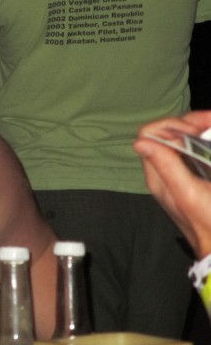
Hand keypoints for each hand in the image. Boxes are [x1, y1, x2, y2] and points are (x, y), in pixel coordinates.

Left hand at [134, 111, 210, 257]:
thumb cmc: (208, 222)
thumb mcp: (188, 193)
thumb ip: (167, 166)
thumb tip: (140, 142)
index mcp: (158, 173)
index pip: (150, 134)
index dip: (172, 125)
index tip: (197, 130)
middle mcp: (166, 170)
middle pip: (168, 134)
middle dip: (190, 122)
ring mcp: (182, 173)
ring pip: (184, 140)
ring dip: (199, 129)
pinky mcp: (197, 176)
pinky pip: (196, 151)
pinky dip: (205, 142)